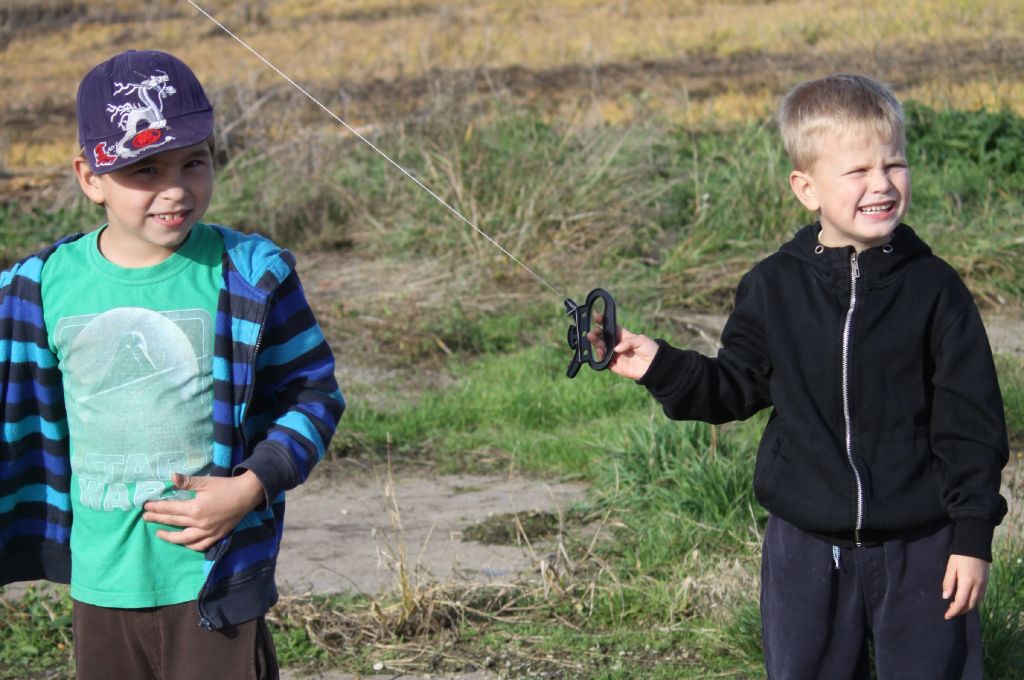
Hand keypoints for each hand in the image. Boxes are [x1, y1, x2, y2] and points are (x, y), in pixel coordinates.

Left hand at [142, 471, 265, 551]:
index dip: (157, 507)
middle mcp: (199, 524)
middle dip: (158, 519)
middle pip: (173, 522)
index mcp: (195, 509)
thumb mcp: (206, 482)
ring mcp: (208, 532)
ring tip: (159, 533)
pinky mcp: (216, 536)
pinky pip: (199, 545)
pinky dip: (189, 546)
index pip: (170, 509)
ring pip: (184, 539)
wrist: (247, 495)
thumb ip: (187, 482)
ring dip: (169, 537)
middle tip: (145, 518)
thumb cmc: (225, 486)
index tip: (145, 506)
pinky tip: (183, 542)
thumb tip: (171, 477)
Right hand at [586, 313, 658, 380]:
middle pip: (603, 337)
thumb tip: (616, 349)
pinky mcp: (614, 365)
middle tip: (593, 331)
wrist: (655, 367)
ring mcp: (615, 355)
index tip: (596, 316)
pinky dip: (600, 356)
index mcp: (623, 335)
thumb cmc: (650, 350)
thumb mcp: (641, 340)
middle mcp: (617, 344)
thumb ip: (628, 342)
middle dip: (597, 333)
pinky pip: (603, 361)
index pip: (610, 327)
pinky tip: (599, 351)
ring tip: (591, 337)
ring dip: (596, 343)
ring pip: (601, 348)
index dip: (603, 321)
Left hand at [942, 554, 989, 618]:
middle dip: (960, 611)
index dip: (953, 611)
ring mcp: (983, 585)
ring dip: (966, 607)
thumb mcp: (951, 567)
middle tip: (950, 612)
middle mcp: (978, 586)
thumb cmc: (960, 555)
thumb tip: (946, 597)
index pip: (961, 603)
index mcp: (967, 582)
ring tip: (955, 607)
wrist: (975, 545)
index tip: (946, 615)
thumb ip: (948, 583)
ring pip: (976, 602)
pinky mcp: (986, 582)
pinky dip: (972, 602)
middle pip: (970, 605)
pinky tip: (965, 599)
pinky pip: (979, 597)